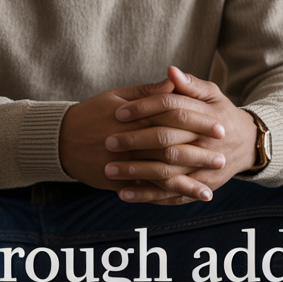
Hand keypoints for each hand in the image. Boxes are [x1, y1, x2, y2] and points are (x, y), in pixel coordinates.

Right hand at [58, 79, 225, 199]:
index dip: (196, 122)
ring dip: (187, 181)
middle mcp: (129, 142)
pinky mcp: (118, 181)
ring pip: (161, 173)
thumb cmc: (92, 114)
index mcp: (133, 118)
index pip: (170, 118)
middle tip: (222, 156)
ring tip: (210, 186)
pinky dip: (167, 196)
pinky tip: (185, 199)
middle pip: (170, 147)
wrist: (60, 140)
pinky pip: (147, 190)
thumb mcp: (117, 96)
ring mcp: (124, 164)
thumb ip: (148, 92)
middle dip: (198, 153)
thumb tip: (174, 82)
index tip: (219, 126)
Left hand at [105, 66, 258, 204]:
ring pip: (167, 172)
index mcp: (207, 117)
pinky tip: (125, 194)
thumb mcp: (212, 94)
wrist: (247, 144)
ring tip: (109, 170)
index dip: (145, 108)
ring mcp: (205, 169)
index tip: (118, 112)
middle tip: (108, 143)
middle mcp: (207, 144)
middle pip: (167, 142)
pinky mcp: (201, 187)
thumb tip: (171, 71)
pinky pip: (172, 195)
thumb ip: (191, 84)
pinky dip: (149, 196)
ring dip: (137, 173)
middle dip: (136, 143)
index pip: (172, 109)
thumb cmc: (221, 114)